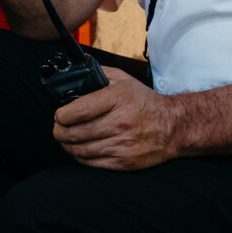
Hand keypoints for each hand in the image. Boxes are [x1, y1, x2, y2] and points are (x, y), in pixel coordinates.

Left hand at [52, 67, 177, 170]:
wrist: (174, 126)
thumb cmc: (144, 102)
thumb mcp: (124, 79)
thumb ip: (98, 73)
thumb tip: (72, 69)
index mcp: (119, 98)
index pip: (80, 110)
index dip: (62, 115)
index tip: (59, 115)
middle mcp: (121, 122)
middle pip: (76, 133)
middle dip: (59, 132)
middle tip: (57, 128)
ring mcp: (123, 144)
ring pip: (81, 150)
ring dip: (67, 145)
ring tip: (66, 138)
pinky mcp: (125, 161)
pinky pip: (92, 163)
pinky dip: (80, 157)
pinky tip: (80, 149)